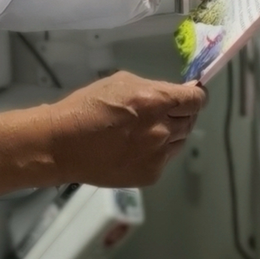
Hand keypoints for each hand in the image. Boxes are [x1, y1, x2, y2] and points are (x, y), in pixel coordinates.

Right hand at [47, 71, 205, 187]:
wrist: (62, 146)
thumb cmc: (87, 107)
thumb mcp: (121, 83)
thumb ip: (155, 87)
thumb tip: (183, 91)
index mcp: (155, 101)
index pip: (197, 100)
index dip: (196, 96)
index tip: (190, 95)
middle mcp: (162, 130)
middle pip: (190, 120)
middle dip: (181, 113)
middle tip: (160, 111)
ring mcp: (158, 156)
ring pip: (180, 141)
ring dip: (171, 133)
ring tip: (144, 131)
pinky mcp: (151, 175)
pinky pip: (165, 159)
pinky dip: (157, 152)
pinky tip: (134, 147)